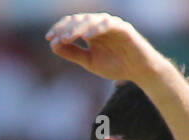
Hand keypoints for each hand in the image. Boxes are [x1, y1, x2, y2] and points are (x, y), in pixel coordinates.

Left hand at [45, 13, 160, 83]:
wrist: (139, 71)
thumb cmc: (116, 65)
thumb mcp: (90, 62)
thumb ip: (72, 53)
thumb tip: (53, 45)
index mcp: (90, 30)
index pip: (72, 24)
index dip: (59, 29)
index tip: (49, 38)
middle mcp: (99, 24)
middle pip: (79, 20)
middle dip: (66, 28)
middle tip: (56, 38)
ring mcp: (111, 24)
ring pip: (91, 20)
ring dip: (77, 28)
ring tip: (67, 37)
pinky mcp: (123, 28)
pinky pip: (108, 24)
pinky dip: (97, 28)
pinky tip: (87, 36)